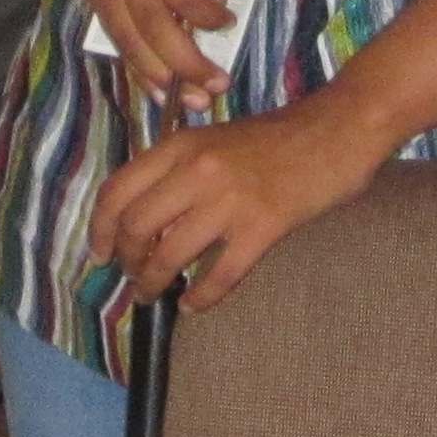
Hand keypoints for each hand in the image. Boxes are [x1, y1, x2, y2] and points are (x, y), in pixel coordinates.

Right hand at [71, 0, 241, 118]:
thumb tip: (216, 3)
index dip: (206, 18)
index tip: (228, 26)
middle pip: (151, 22)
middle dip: (184, 63)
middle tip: (212, 89)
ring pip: (127, 35)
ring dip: (157, 74)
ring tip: (187, 100)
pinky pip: (112, 32)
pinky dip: (134, 61)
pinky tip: (156, 83)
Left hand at [88, 96, 397, 311]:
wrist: (336, 131)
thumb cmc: (276, 138)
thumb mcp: (213, 140)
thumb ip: (178, 171)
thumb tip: (144, 219)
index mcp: (180, 145)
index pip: (118, 190)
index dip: (100, 229)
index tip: (100, 255)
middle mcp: (196, 169)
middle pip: (137, 227)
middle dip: (128, 262)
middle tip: (135, 278)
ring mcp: (229, 199)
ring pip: (170, 254)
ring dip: (155, 284)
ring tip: (157, 296)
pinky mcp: (263, 225)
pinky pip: (220, 275)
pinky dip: (201, 297)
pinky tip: (195, 305)